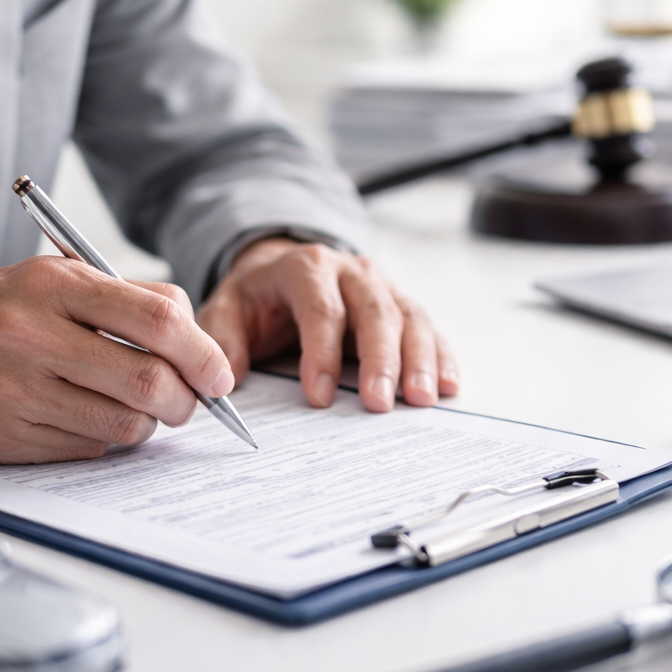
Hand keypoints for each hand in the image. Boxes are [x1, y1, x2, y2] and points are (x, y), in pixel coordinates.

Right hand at [0, 257, 233, 462]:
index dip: (204, 352)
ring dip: (148, 422)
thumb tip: (197, 337)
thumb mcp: (47, 281)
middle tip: (188, 401)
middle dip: (187, 400)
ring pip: (125, 422)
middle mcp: (33, 336)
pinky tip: (85, 417)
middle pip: (150, 380)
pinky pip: (89, 446)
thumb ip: (123, 299)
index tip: (219, 372)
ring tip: (134, 406)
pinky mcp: (7, 437)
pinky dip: (106, 437)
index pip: (158, 319)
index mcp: (51, 285)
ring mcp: (17, 391)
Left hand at [197, 238, 458, 411]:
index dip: (321, 353)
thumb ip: (224, 340)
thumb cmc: (258, 298)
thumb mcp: (226, 309)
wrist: (284, 270)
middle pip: (374, 311)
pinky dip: (441, 356)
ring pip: (409, 318)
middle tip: (379, 403)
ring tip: (422, 399)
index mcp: (306, 268)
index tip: (319, 396)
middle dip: (380, 359)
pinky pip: (428, 328)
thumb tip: (227, 379)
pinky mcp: (402, 305)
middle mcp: (352, 272)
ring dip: (419, 360)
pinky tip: (448, 386)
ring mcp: (383, 287)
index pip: (320, 308)